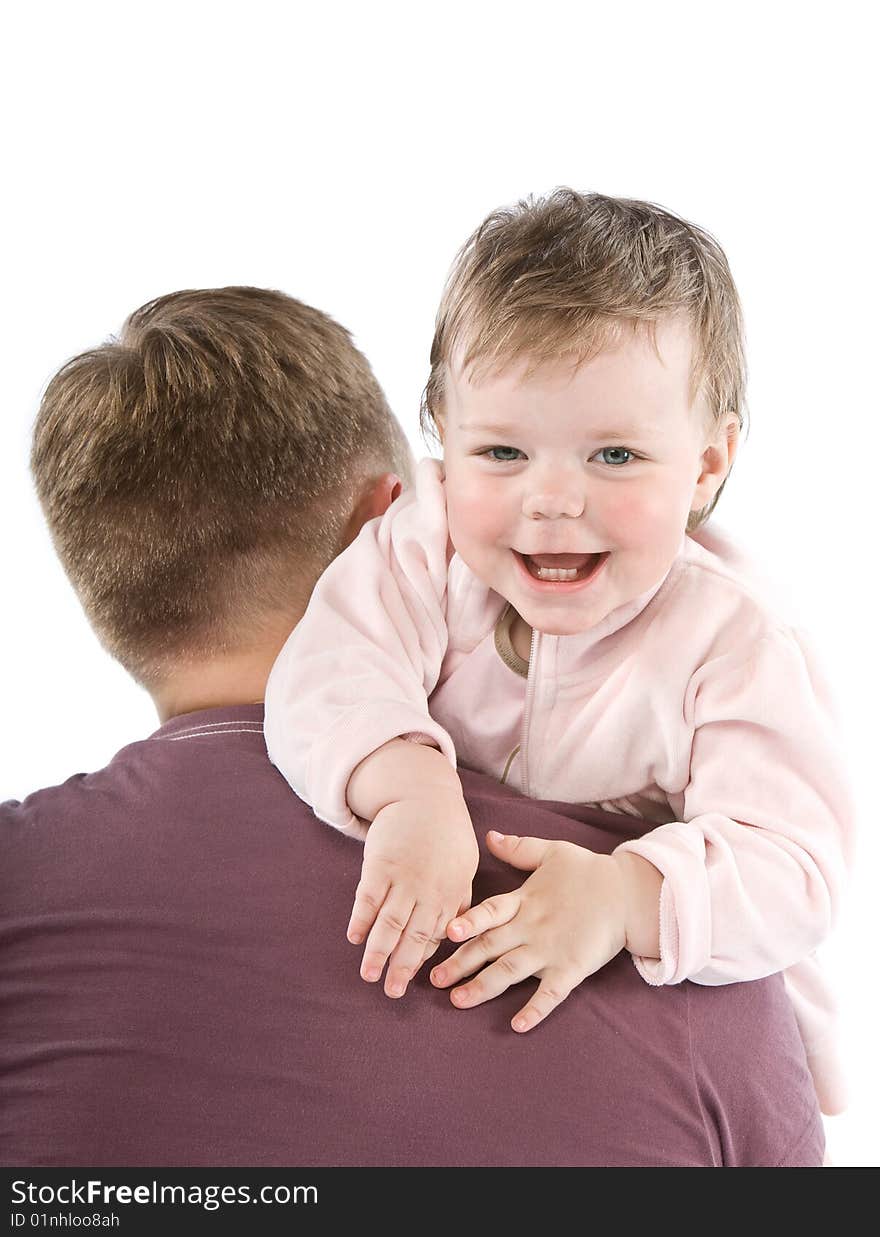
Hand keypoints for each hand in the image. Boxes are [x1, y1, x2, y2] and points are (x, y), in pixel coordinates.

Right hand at [347, 792, 478, 998]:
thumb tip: (454, 934)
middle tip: (391, 992)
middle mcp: (428, 889)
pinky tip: (355, 938)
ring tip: (369, 975)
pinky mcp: (380, 864)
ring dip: (378, 950)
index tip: (415, 983)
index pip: (437, 935)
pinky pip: (367, 897)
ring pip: (389, 921)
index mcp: (452, 893)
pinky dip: (360, 919)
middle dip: (401, 966)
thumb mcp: (466, 866)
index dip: (424, 961)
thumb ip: (460, 901)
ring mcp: (402, 877)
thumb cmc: (448, 834)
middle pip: (413, 935)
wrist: (424, 795)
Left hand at [430, 830, 626, 1030]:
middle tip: (434, 980)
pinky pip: (551, 994)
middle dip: (460, 964)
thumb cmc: (588, 872)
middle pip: (490, 947)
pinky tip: (518, 1026)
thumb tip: (489, 837)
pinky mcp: (572, 968)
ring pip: (510, 972)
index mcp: (525, 900)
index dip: (469, 921)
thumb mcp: (551, 852)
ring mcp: (551, 950)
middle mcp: (532, 927)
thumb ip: (518, 849)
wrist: (628, 893)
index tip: (446, 932)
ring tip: (458, 1001)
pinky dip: (535, 1010)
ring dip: (483, 987)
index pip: (490, 911)